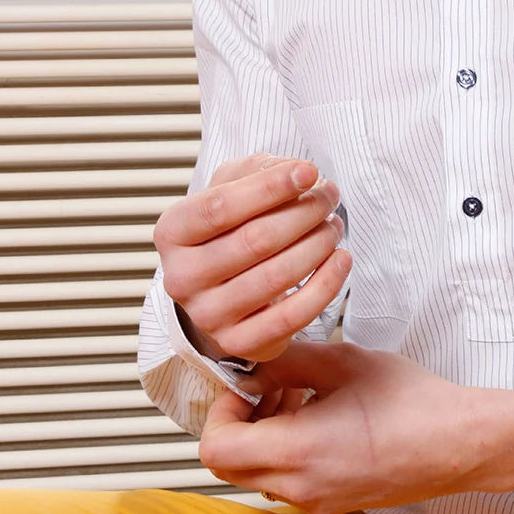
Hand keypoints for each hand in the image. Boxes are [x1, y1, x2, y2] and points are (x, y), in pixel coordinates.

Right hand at [154, 153, 350, 363]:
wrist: (219, 292)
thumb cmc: (228, 232)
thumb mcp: (230, 189)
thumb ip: (256, 170)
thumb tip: (295, 171)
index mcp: (172, 233)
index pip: (220, 207)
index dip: (270, 187)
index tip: (309, 171)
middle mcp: (182, 277)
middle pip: (255, 240)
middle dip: (304, 212)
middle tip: (329, 197)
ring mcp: (208, 315)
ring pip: (278, 276)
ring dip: (318, 244)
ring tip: (333, 226)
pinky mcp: (240, 343)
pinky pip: (293, 316)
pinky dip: (326, 284)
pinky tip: (340, 259)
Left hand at [198, 340, 513, 513]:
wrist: (462, 442)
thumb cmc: (414, 403)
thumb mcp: (344, 362)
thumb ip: (287, 361)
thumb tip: (252, 364)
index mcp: (298, 451)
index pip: (216, 448)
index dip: (219, 411)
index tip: (243, 386)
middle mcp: (300, 487)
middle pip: (229, 466)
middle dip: (237, 424)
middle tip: (265, 391)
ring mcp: (316, 501)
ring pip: (257, 473)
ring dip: (263, 435)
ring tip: (300, 398)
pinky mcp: (332, 503)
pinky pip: (287, 480)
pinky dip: (287, 450)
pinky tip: (322, 417)